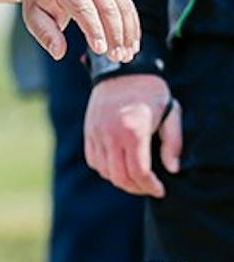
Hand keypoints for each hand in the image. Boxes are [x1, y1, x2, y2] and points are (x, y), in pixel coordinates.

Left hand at [21, 0, 139, 61]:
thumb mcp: (33, 16)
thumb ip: (46, 34)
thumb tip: (58, 53)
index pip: (83, 9)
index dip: (94, 30)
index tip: (100, 50)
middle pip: (108, 8)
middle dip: (115, 35)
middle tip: (117, 57)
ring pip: (123, 8)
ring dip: (127, 33)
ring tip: (126, 55)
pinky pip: (128, 7)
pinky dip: (132, 27)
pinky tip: (132, 45)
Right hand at [85, 74, 180, 196]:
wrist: (122, 71)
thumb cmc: (151, 93)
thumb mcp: (171, 113)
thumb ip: (173, 143)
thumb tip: (172, 169)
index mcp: (133, 131)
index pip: (139, 172)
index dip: (150, 186)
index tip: (160, 190)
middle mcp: (111, 135)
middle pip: (120, 176)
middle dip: (137, 188)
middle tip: (149, 188)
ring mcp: (96, 134)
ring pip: (105, 171)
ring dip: (120, 180)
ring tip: (135, 179)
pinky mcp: (88, 132)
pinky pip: (93, 160)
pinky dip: (105, 170)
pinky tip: (118, 167)